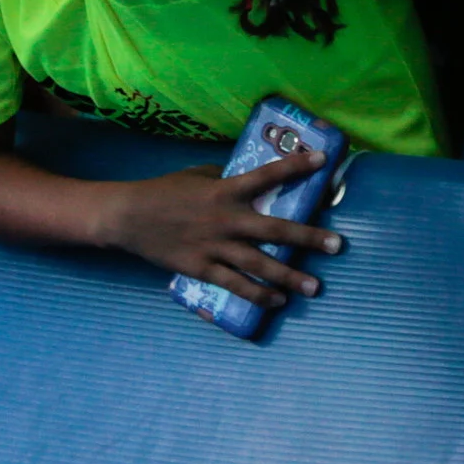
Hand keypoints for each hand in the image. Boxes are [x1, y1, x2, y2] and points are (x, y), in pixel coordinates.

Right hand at [99, 153, 341, 304]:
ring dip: (289, 276)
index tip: (323, 161)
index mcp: (224, 191)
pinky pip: (235, 284)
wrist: (128, 216)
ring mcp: (215, 246)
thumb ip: (222, 179)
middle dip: (308, 237)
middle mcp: (226, 219)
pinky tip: (277, 301)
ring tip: (314, 287)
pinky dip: (257, 294)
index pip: (266, 176)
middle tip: (336, 245)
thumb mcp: (194, 175)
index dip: (295, 167)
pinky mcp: (202, 267)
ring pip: (260, 264)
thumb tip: (245, 181)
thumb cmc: (162, 191)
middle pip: (275, 229)